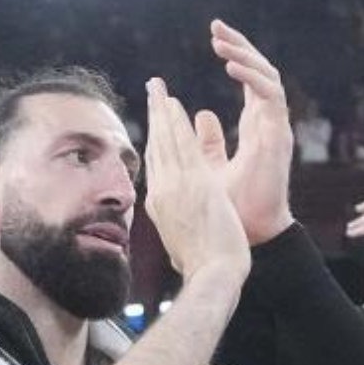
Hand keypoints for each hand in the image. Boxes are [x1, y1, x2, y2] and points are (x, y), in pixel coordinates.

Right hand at [142, 77, 251, 282]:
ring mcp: (176, 186)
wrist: (213, 277)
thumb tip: (175, 232)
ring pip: (165, 140)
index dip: (154, 142)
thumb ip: (178, 230)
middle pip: (155, 146)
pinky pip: (182, 144)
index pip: (156, 167)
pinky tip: (173, 103)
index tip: (154, 125)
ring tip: (158, 87)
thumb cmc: (205, 270)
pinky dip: (176, 122)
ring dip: (161, 111)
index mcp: (160, 206)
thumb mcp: (184, 246)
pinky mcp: (194, 183)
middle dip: (153, 117)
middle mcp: (162, 192)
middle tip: (151, 91)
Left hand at [200, 21, 295, 243]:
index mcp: (256, 127)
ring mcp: (276, 129)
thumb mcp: (211, 166)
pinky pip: (270, 96)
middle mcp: (269, 124)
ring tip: (221, 39)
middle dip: (241, 46)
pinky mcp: (278, 136)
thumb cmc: (234, 207)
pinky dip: (252, 77)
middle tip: (217, 26)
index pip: (250, 80)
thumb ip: (208, 141)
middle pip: (261, 73)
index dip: (236, 55)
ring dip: (246, 55)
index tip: (215, 34)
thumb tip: (198, 114)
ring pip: (269, 78)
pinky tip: (230, 63)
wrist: (252, 235)